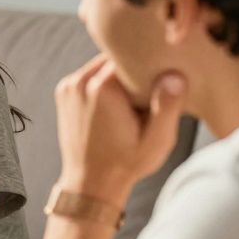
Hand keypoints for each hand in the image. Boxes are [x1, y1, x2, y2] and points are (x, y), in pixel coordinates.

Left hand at [54, 55, 186, 204]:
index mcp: (102, 87)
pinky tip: (117, 103)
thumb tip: (174, 75)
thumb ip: (168, 106)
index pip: (132, 55)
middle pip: (115, 57)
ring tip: (134, 99)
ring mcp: (68, 86)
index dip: (149, 64)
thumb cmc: (126, 164)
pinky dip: (103, 84)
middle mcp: (80, 82)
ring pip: (102, 65)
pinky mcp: (64, 92)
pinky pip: (89, 76)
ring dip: (118, 76)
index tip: (161, 77)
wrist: (90, 183)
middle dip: (133, 69)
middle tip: (150, 90)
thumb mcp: (157, 141)